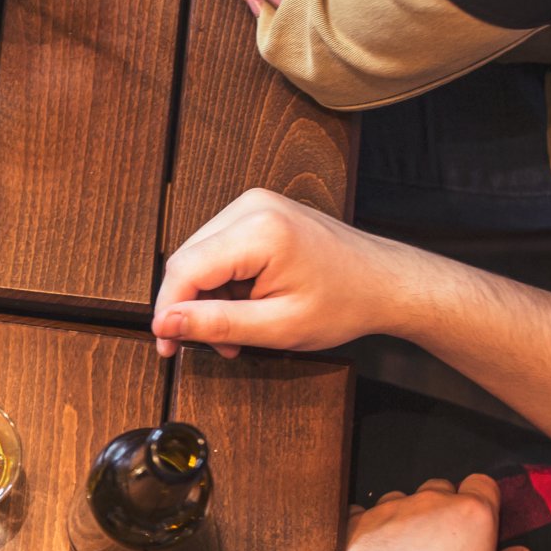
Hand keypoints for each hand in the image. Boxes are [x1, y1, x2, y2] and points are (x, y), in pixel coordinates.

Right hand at [151, 188, 435, 357]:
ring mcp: (255, 204)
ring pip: (200, 256)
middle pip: (188, 260)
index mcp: (259, 231)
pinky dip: (223, 282)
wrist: (386, 282)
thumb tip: (164, 324)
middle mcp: (252, 206)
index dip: (167, 311)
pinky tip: (246, 306)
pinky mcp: (259, 211)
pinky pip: (218, 248)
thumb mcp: (277, 327)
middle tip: (215, 344)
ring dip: (208, 297)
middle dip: (191, 307)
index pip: (184, 269)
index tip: (166, 346)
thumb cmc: (345, 302)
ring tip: (238, 330)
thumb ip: (215, 324)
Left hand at [341, 476, 531, 550]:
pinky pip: (363, 512)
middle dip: (444, 507)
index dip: (484, 498)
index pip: (483, 484)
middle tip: (443, 541)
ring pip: (403, 498)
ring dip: (407, 516)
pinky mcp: (359, 521)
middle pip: (441, 488)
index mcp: (472, 514)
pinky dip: (370, 526)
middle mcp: (431, 501)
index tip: (481, 520)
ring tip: (406, 549)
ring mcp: (391, 508)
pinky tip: (372, 547)